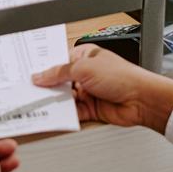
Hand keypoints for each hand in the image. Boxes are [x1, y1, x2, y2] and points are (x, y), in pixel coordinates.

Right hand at [32, 44, 172, 133]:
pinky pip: (72, 112)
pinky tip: (53, 114)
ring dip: (54, 101)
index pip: (58, 62)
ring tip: (37, 103)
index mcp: (84, 56)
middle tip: (29, 91)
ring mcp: (88, 91)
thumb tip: (40, 76)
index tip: (29, 74)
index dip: (44, 68)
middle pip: (59, 81)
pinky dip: (63, 114)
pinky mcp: (90, 109)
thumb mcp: (84, 68)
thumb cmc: (122, 76)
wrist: (142, 99)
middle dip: (47, 87)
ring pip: (64, 98)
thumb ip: (59, 73)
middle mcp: (85, 73)